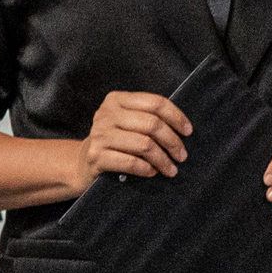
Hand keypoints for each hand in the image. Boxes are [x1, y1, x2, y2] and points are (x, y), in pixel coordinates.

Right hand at [76, 91, 191, 188]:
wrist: (83, 162)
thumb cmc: (116, 141)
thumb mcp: (128, 122)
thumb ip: (148, 117)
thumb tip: (183, 128)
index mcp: (117, 99)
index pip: (155, 103)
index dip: (176, 117)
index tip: (188, 132)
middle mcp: (106, 114)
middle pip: (152, 124)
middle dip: (172, 142)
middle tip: (182, 155)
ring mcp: (99, 134)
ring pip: (144, 145)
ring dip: (163, 160)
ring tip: (171, 169)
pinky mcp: (96, 156)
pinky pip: (131, 162)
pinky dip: (147, 169)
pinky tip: (152, 172)